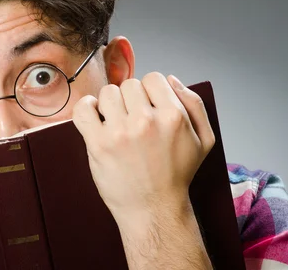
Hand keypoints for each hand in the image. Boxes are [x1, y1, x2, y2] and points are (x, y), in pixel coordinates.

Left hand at [72, 72, 214, 219]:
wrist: (153, 209)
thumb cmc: (176, 175)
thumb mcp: (203, 139)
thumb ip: (193, 103)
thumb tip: (170, 79)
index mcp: (173, 116)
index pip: (154, 78)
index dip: (150, 91)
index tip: (148, 107)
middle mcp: (146, 121)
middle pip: (130, 85)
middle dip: (131, 99)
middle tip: (133, 119)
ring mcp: (119, 132)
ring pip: (108, 93)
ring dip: (111, 105)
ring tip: (116, 122)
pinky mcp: (97, 144)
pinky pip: (83, 109)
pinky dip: (86, 107)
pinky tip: (95, 116)